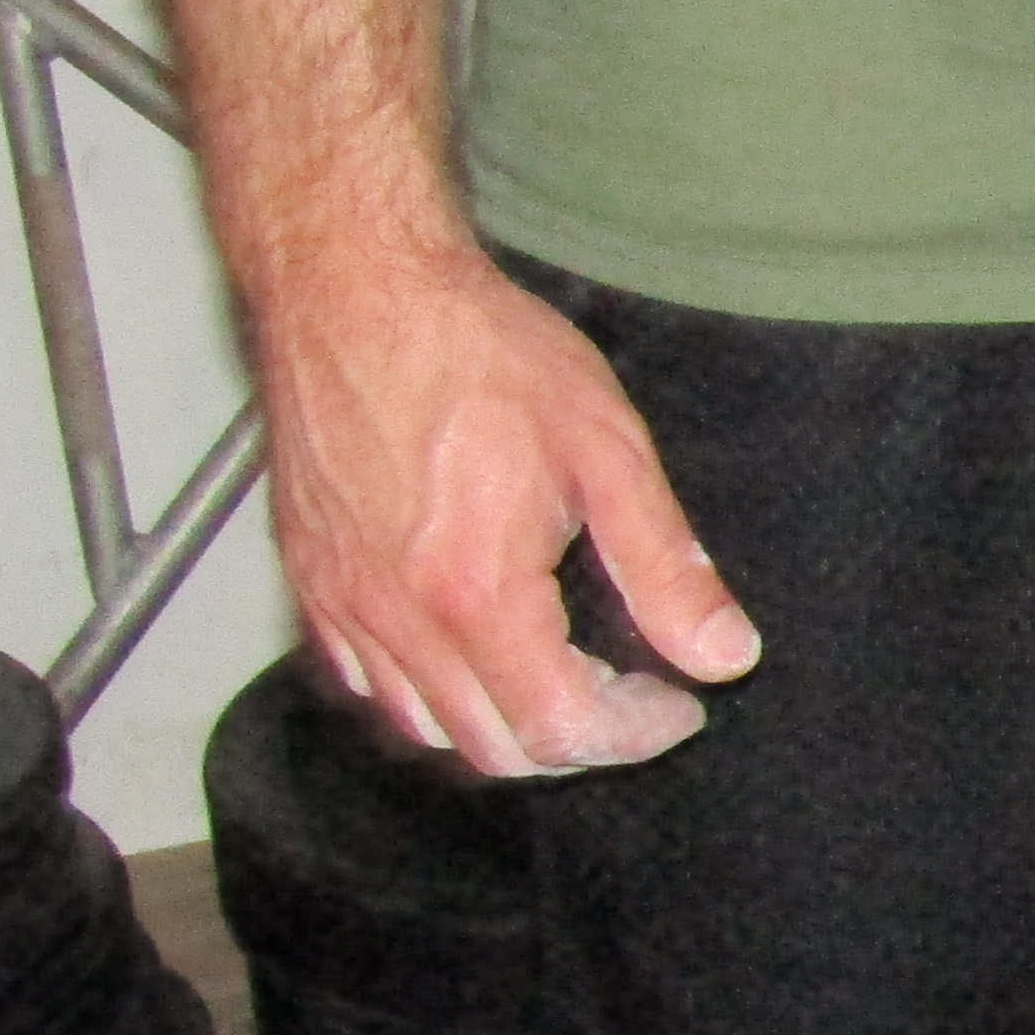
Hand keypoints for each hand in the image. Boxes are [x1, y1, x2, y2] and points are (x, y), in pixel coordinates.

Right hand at [254, 242, 758, 774]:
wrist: (354, 285)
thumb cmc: (479, 351)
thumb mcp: (605, 449)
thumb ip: (666, 566)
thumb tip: (725, 657)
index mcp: (473, 594)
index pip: (561, 729)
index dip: (634, 732)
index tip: (676, 699)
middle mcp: (394, 618)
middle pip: (495, 749)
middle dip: (579, 738)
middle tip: (632, 690)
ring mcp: (340, 604)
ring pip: (428, 729)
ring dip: (507, 725)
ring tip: (565, 673)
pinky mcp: (309, 582)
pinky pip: (370, 685)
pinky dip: (433, 697)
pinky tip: (480, 650)